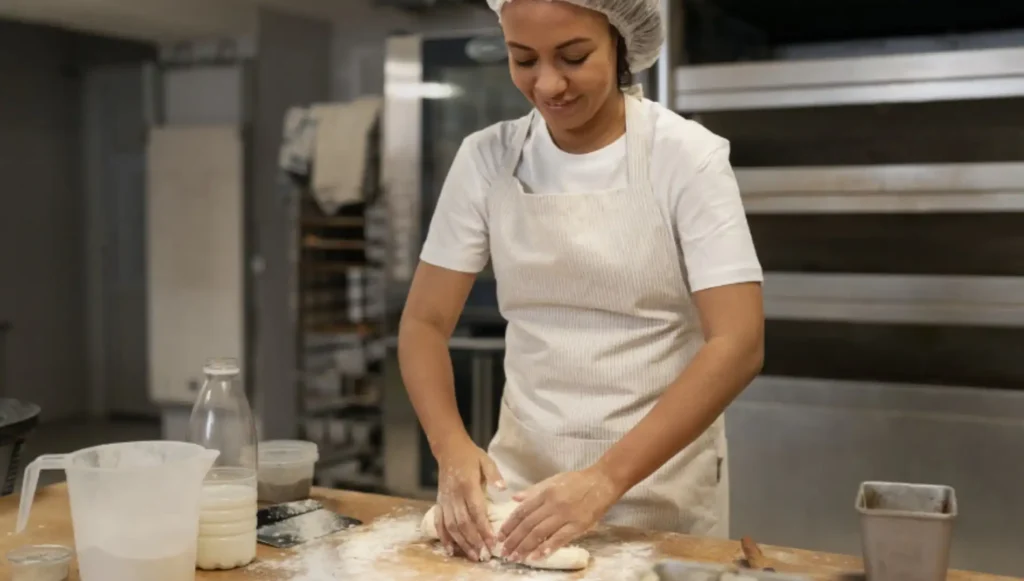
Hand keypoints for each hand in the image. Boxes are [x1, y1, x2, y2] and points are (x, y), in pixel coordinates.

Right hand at [435, 437, 505, 561]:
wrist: (449, 449)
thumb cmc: (471, 455)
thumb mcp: (486, 461)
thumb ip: (495, 475)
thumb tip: (504, 489)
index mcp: (467, 485)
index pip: (476, 511)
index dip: (484, 528)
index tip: (492, 541)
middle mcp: (455, 495)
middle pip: (463, 522)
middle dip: (474, 540)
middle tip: (484, 555)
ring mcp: (445, 500)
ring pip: (451, 525)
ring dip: (462, 542)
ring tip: (472, 555)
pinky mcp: (439, 502)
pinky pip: (439, 522)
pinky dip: (444, 537)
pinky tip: (450, 549)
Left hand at [496, 465, 620, 562]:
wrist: (603, 481)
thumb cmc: (577, 481)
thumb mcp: (553, 480)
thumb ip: (533, 491)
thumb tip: (514, 499)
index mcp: (545, 493)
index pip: (522, 511)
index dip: (509, 525)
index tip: (500, 537)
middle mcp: (552, 504)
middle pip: (528, 524)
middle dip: (514, 540)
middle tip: (504, 552)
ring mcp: (565, 515)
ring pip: (540, 533)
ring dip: (526, 547)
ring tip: (516, 557)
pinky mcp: (578, 525)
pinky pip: (560, 539)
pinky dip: (547, 548)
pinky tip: (537, 557)